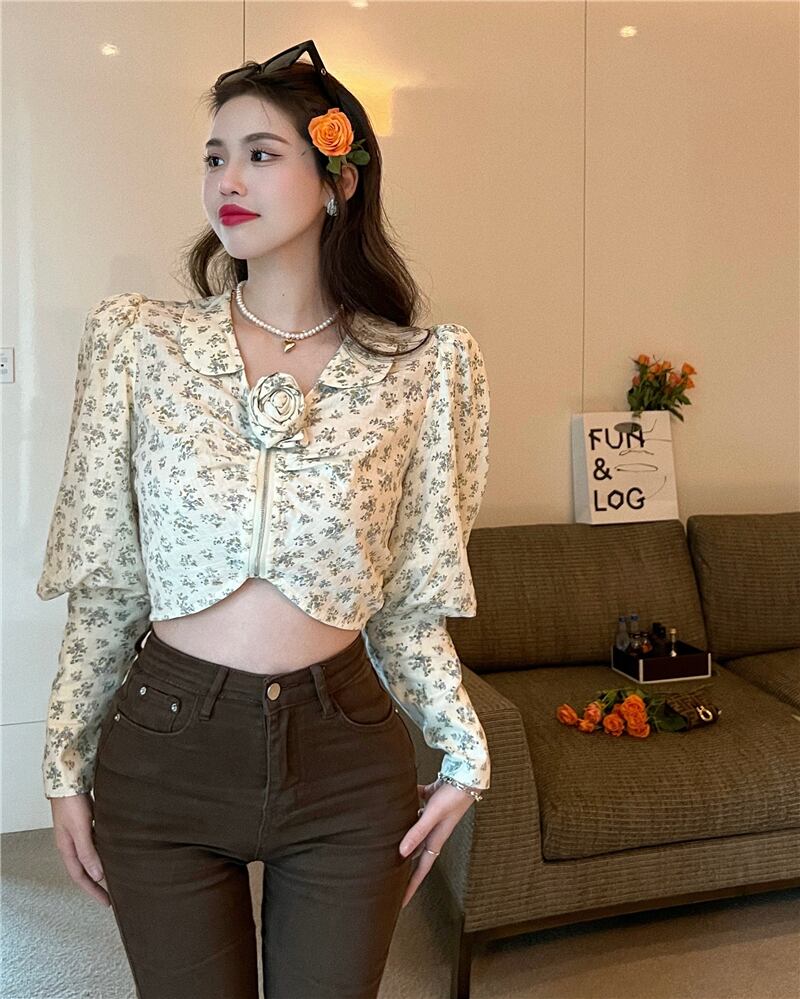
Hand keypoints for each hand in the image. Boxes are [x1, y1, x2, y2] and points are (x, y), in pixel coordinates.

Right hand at [49, 792, 110, 907]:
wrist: (68, 780)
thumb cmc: (72, 804)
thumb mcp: (80, 830)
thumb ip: (88, 852)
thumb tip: (97, 875)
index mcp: (67, 849)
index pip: (80, 877)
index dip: (93, 891)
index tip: (107, 903)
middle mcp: (71, 844)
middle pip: (85, 870)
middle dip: (97, 883)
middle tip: (113, 894)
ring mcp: (78, 834)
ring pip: (90, 857)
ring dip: (101, 867)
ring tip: (116, 876)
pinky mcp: (85, 824)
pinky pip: (95, 844)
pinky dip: (103, 852)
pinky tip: (114, 851)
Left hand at [398, 779, 475, 909]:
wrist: (468, 775)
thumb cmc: (453, 796)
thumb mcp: (433, 815)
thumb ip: (418, 832)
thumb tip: (402, 852)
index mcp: (436, 839)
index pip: (421, 869)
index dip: (411, 886)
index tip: (401, 903)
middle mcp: (435, 830)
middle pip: (417, 852)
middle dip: (405, 864)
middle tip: (390, 875)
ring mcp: (434, 815)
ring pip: (416, 829)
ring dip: (405, 835)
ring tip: (388, 839)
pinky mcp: (432, 799)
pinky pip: (418, 803)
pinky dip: (409, 801)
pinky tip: (399, 796)